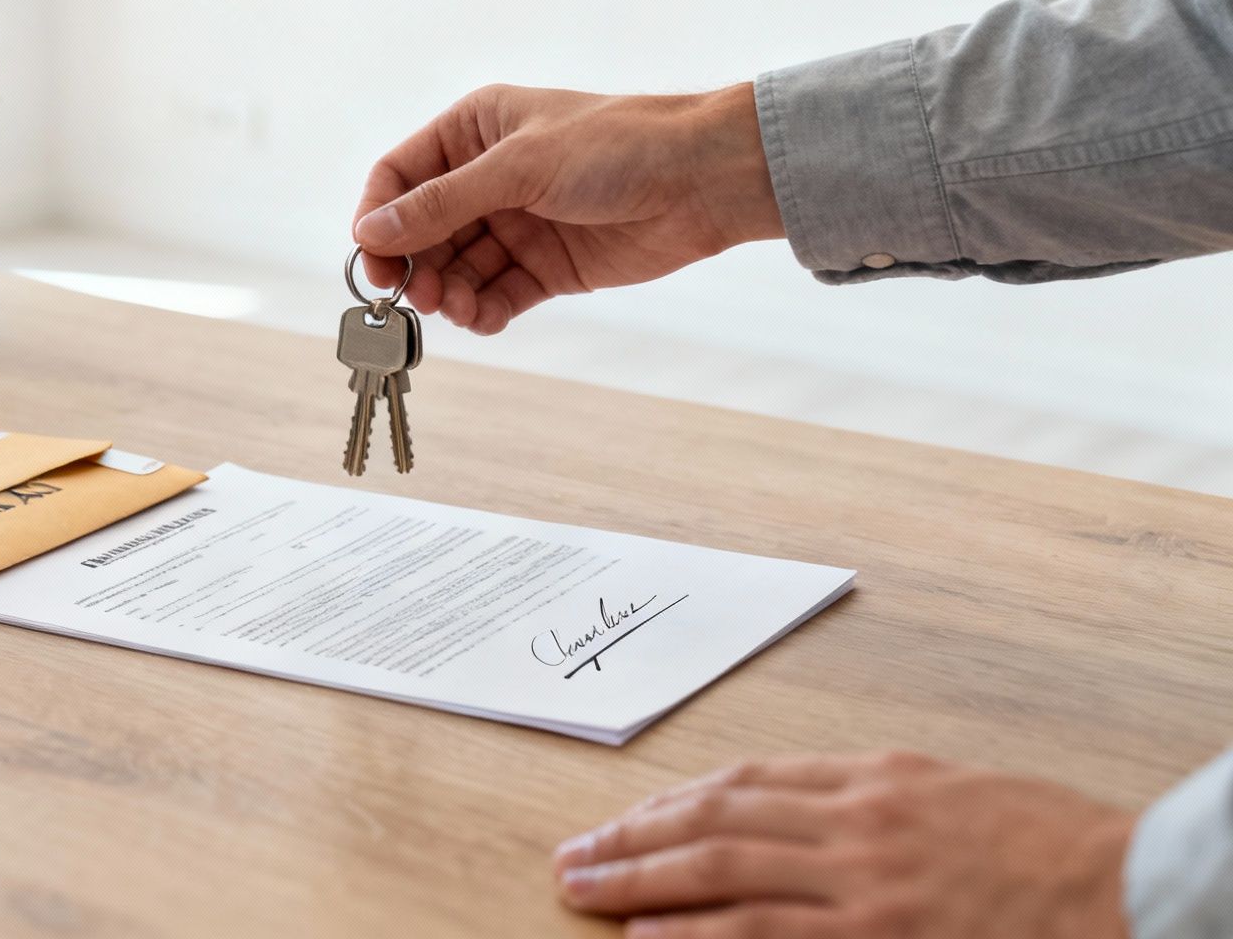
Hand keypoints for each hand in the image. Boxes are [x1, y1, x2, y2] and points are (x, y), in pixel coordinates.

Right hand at [352, 82, 781, 333]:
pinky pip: (497, 294)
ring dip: (449, 293)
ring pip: (457, 268)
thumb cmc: (617, 147)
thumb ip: (442, 204)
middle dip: (415, 265)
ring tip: (459, 309)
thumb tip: (370, 232)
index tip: (371, 259)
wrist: (704, 181)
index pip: (400, 176)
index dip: (380, 218)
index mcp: (474, 129)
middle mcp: (489, 176)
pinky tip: (485, 319)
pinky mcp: (546, 266)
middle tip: (416, 297)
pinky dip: (484, 310)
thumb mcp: (519, 167)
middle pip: (423, 230)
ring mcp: (517, 223)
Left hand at [553, 751, 1135, 937]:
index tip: (625, 821)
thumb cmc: (1051, 844)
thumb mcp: (951, 792)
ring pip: (721, 871)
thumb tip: (794, 809)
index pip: (743, 784)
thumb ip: (870, 798)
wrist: (1127, 886)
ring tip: (584, 890)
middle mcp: (853, 820)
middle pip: (712, 820)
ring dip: (641, 880)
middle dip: (632, 838)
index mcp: (872, 778)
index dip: (672, 803)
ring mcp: (862, 881)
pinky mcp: (878, 937)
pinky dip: (699, 934)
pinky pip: (766, 933)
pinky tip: (649, 936)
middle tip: (574, 856)